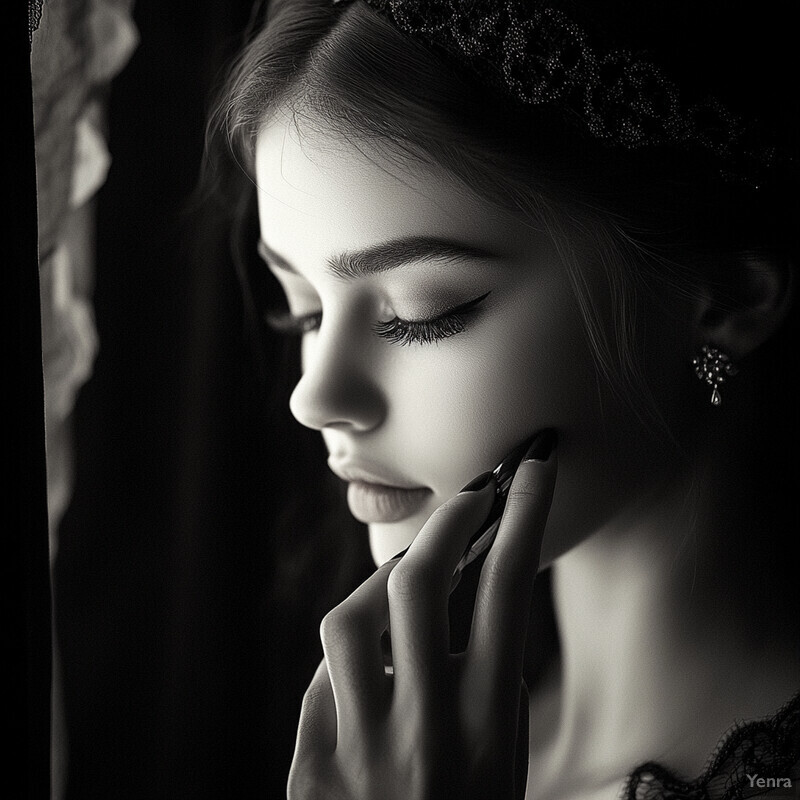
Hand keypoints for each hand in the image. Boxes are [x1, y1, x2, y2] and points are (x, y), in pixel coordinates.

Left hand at [287, 435, 556, 799]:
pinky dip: (347, 671)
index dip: (524, 516)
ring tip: (403, 585)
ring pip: (349, 619)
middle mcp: (426, 732)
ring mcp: (360, 752)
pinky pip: (322, 683)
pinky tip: (366, 688)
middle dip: (444, 522)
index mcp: (492, 726)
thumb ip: (480, 673)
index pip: (508, 590)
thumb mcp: (502, 753)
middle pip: (418, 584)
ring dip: (379, 586)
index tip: (532, 469)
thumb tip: (458, 587)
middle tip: (465, 497)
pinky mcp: (309, 772)